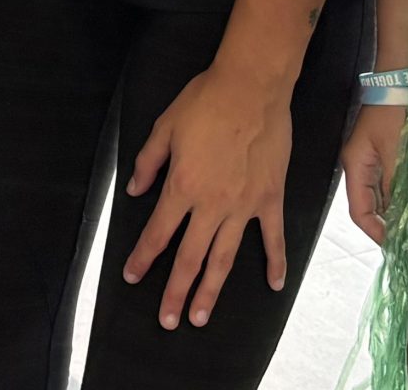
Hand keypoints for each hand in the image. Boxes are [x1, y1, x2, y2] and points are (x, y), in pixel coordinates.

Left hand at [121, 66, 293, 328]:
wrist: (251, 87)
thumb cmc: (205, 102)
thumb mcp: (163, 127)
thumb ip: (147, 163)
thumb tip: (134, 191)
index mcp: (182, 186)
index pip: (157, 232)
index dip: (143, 257)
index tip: (133, 277)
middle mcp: (212, 203)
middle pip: (190, 257)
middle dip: (176, 292)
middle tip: (167, 321)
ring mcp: (244, 205)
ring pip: (225, 257)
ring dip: (212, 290)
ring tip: (201, 316)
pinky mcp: (270, 198)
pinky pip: (273, 237)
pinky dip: (274, 262)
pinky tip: (273, 285)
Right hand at [341, 101, 406, 246]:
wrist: (399, 82)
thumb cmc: (395, 114)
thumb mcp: (397, 151)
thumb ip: (396, 185)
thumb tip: (400, 217)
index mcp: (355, 166)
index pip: (358, 211)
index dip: (374, 231)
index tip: (395, 246)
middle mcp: (359, 166)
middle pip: (367, 205)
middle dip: (385, 225)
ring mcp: (370, 160)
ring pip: (379, 197)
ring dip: (394, 213)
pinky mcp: (383, 155)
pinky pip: (388, 185)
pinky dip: (399, 198)